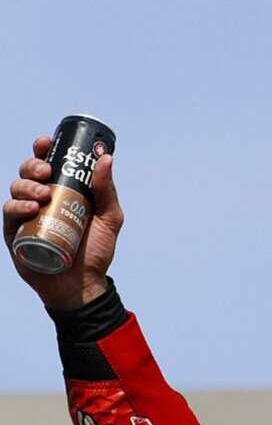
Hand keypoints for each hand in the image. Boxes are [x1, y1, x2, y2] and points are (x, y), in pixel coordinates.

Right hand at [4, 135, 123, 310]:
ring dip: (26, 186)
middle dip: (33, 165)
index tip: (47, 141)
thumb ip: (106, 190)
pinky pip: (9, 213)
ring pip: (16, 190)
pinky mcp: (15, 233)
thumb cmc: (96, 249)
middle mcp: (41, 200)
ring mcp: (26, 215)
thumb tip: (106, 158)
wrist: (84, 284)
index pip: (47, 164)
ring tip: (43, 194)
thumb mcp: (110, 217)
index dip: (43, 149)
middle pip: (27, 173)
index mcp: (62, 191)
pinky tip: (31, 208)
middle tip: (46, 170)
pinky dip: (18, 207)